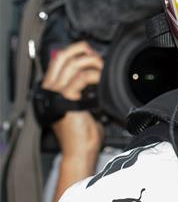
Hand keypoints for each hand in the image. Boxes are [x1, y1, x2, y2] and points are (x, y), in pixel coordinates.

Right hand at [42, 42, 103, 157]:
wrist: (80, 152)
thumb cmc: (83, 135)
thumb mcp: (83, 107)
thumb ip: (84, 92)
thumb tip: (96, 76)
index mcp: (52, 91)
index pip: (58, 62)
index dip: (74, 53)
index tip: (90, 52)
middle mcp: (50, 90)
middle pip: (61, 58)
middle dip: (79, 50)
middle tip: (94, 52)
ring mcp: (56, 94)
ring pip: (72, 65)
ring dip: (91, 61)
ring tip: (102, 66)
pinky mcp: (66, 99)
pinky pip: (81, 78)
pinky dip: (94, 75)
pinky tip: (102, 79)